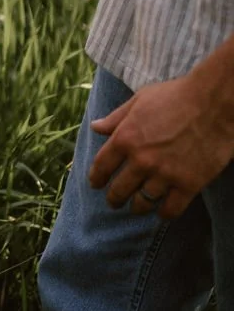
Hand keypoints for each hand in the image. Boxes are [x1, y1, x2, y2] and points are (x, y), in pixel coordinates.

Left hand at [88, 73, 233, 218]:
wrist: (214, 103)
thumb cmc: (175, 96)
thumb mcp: (139, 101)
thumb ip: (115, 118)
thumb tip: (95, 127)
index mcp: (125, 138)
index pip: (102, 166)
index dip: (96, 178)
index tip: (95, 184)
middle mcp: (141, 160)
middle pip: (119, 189)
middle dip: (114, 198)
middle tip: (114, 202)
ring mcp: (165, 174)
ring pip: (143, 202)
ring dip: (137, 207)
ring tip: (136, 208)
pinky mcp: (189, 184)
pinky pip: (171, 209)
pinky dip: (164, 214)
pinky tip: (162, 212)